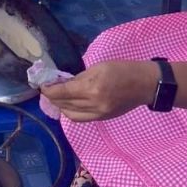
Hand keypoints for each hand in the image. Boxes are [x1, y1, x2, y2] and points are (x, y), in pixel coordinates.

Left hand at [40, 60, 157, 121]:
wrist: (145, 84)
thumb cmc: (123, 69)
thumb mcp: (98, 67)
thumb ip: (80, 77)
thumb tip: (64, 83)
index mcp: (93, 88)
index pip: (63, 92)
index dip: (49, 90)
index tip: (42, 85)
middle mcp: (94, 105)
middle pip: (65, 104)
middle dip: (52, 98)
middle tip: (46, 90)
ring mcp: (99, 114)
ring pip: (71, 114)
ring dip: (60, 106)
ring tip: (56, 98)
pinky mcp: (103, 119)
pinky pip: (81, 118)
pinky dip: (71, 112)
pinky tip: (68, 104)